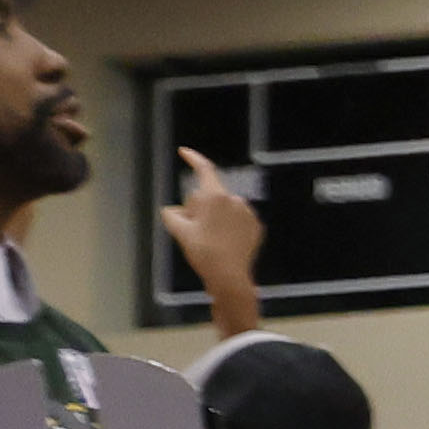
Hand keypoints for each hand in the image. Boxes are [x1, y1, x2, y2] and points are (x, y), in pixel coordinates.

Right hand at [163, 148, 264, 331]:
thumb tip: (173, 210)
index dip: (193, 158)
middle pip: (209, 195)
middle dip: (199, 206)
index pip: (204, 169)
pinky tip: (224, 242)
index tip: (184, 152)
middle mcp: (235, 199)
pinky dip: (228, 226)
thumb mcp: (179, 231)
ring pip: (223, 208)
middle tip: (195, 229)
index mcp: (215, 196)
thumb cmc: (202, 252)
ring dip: (215, 217)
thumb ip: (172, 213)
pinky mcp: (256, 226)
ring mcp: (248, 213)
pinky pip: (236, 219)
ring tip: (211, 240)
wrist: (229, 276)